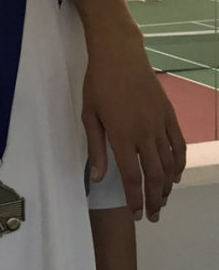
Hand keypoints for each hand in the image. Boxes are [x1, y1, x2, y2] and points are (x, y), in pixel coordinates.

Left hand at [83, 33, 185, 221]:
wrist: (119, 55)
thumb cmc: (98, 83)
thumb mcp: (89, 114)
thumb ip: (95, 147)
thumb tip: (98, 177)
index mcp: (121, 135)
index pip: (132, 176)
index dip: (135, 198)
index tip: (137, 214)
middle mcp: (144, 133)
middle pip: (154, 175)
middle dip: (154, 199)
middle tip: (153, 215)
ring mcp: (159, 124)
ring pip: (170, 163)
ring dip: (167, 185)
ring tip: (163, 200)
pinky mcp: (169, 115)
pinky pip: (179, 145)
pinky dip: (179, 163)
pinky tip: (175, 175)